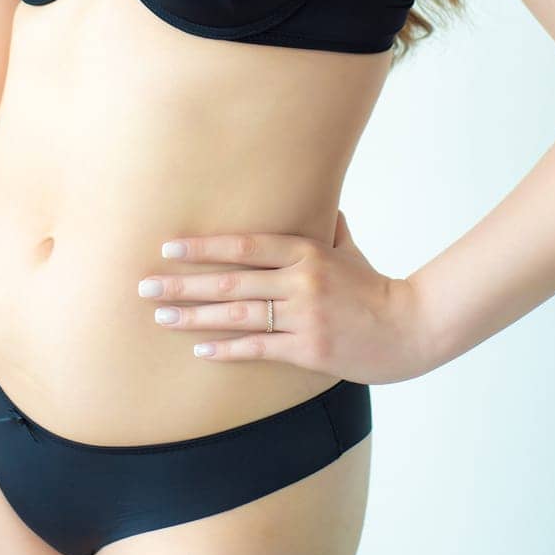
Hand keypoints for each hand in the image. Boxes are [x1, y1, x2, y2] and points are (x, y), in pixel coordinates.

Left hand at [137, 209, 426, 385]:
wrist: (409, 328)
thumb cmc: (373, 288)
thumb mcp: (349, 252)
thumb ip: (327, 230)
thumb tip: (318, 204)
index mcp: (306, 252)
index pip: (244, 245)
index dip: (204, 247)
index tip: (168, 248)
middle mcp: (300, 281)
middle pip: (230, 281)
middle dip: (182, 284)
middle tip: (145, 286)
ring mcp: (303, 317)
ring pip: (238, 316)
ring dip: (194, 317)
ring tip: (161, 316)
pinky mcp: (308, 350)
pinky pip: (258, 348)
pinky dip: (227, 348)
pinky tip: (200, 348)